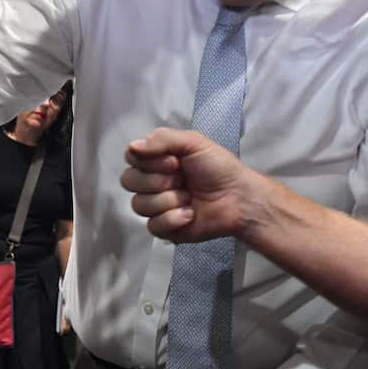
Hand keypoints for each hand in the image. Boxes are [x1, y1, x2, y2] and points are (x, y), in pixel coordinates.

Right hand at [122, 128, 271, 243]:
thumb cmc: (218, 167)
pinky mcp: (166, 229)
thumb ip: (161, 139)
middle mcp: (153, 183)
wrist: (238, 197)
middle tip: (181, 179)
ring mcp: (158, 207)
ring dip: (168, 200)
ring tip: (189, 198)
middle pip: (129, 182)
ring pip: (139, 205)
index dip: (149, 162)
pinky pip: (153, 226)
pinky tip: (190, 214)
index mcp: (157, 161)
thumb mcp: (193, 142)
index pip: (131, 159)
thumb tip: (132, 147)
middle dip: (157, 181)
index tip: (174, 161)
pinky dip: (173, 219)